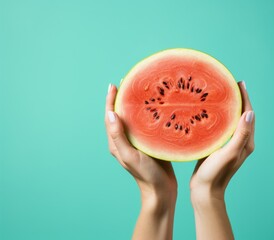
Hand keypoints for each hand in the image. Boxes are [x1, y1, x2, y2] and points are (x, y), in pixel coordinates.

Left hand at [105, 84, 176, 239]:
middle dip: (121, 99)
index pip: (110, 117)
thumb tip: (110, 113)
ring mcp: (137, 142)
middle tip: (128, 83)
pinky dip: (146, 114)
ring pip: (133, 119)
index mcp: (116, 142)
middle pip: (120, 115)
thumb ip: (118, 136)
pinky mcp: (148, 143)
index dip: (110, 100)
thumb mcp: (130, 155)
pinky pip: (145, 125)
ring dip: (133, 105)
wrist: (161, 190)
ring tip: (139, 91)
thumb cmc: (145, 174)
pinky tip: (154, 108)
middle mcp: (124, 140)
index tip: (113, 85)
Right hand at [190, 81, 254, 239]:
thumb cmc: (216, 173)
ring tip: (221, 93)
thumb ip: (241, 135)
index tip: (239, 83)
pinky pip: (223, 126)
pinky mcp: (221, 146)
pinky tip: (211, 111)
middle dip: (238, 99)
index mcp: (247, 141)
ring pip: (233, 120)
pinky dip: (220, 116)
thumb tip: (250, 113)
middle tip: (229, 84)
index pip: (248, 114)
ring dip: (229, 106)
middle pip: (242, 115)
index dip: (245, 98)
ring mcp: (231, 144)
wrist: (205, 191)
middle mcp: (242, 141)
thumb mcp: (229, 153)